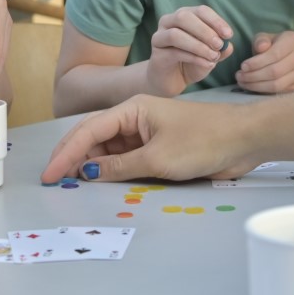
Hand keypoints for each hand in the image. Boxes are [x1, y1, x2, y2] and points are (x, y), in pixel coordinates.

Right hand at [39, 94, 256, 183]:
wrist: (244, 139)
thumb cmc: (204, 140)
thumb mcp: (158, 158)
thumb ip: (119, 166)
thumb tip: (86, 173)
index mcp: (132, 109)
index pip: (88, 130)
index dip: (65, 154)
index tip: (49, 175)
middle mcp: (135, 118)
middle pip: (93, 137)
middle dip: (71, 158)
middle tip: (52, 181)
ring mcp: (146, 133)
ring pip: (109, 149)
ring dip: (91, 165)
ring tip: (71, 185)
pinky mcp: (158, 147)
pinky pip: (126, 158)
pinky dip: (111, 169)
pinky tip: (101, 182)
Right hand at [145, 5, 233, 96]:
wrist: (173, 80)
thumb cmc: (192, 62)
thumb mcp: (210, 54)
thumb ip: (220, 49)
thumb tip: (228, 45)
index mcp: (184, 16)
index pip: (200, 11)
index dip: (215, 20)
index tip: (228, 34)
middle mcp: (169, 22)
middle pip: (184, 17)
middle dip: (204, 30)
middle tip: (219, 45)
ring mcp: (159, 37)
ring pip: (175, 34)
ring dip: (198, 45)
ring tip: (213, 56)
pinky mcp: (157, 54)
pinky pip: (174, 52)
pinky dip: (194, 58)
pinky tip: (207, 64)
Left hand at [236, 30, 293, 93]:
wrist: (287, 53)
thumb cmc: (271, 43)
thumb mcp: (264, 37)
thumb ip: (261, 40)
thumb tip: (260, 48)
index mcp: (293, 40)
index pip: (275, 54)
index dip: (257, 62)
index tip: (242, 66)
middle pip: (275, 71)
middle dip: (254, 76)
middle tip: (239, 76)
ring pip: (277, 84)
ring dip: (256, 85)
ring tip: (242, 82)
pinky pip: (278, 91)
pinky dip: (262, 90)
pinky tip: (251, 86)